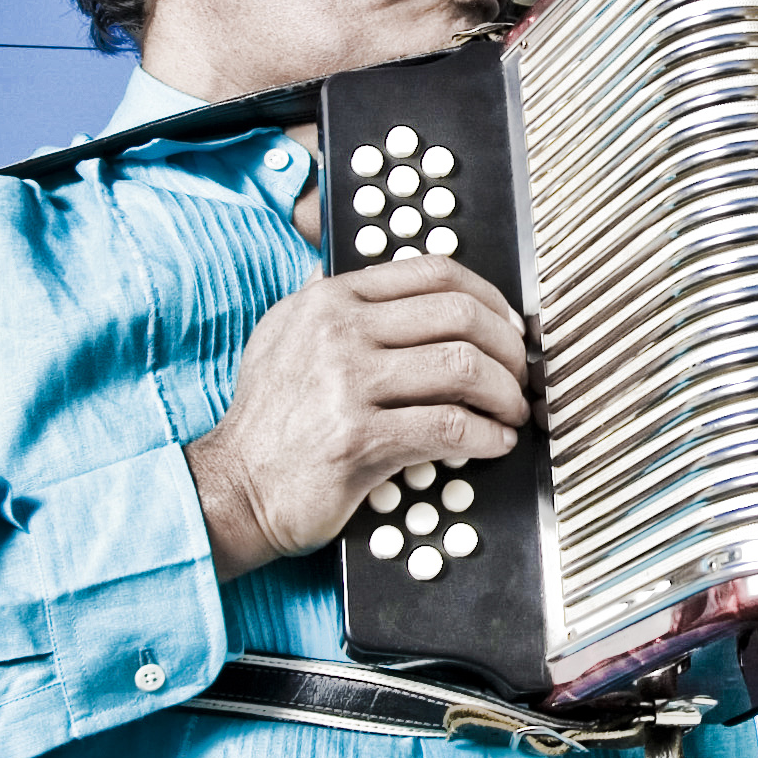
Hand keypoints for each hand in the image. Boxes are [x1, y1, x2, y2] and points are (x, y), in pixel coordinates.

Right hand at [184, 255, 531, 572]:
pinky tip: (493, 443)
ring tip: (511, 412)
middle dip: (508, 347)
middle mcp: (338, 332)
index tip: (509, 326)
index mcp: (331, 300)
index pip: (434, 273)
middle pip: (460, 316)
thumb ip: (339, 302)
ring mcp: (346, 384)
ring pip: (463, 368)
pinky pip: (448, 427)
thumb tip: (400, 282)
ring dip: (505, 393)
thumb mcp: (288, 334)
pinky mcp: (358, 439)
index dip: (489, 297)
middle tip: (520, 375)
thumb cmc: (272, 418)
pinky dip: (485, 435)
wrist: (236, 485)